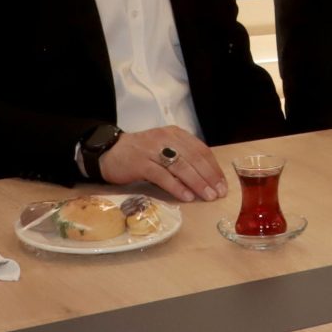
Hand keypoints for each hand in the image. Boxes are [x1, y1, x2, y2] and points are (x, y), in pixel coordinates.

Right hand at [99, 127, 226, 202]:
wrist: (109, 152)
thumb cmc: (141, 154)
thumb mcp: (164, 150)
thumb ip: (183, 159)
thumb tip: (207, 178)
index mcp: (175, 134)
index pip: (201, 150)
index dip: (214, 167)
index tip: (222, 183)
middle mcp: (166, 138)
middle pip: (194, 158)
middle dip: (209, 177)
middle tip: (219, 193)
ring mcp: (152, 149)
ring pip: (180, 166)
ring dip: (197, 183)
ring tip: (208, 196)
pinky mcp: (140, 162)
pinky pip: (162, 176)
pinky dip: (176, 187)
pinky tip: (186, 197)